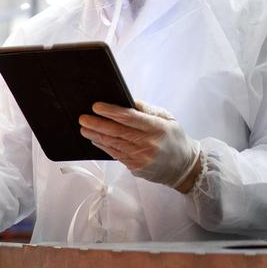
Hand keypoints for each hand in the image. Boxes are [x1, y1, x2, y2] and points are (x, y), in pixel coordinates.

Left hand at [78, 101, 200, 190]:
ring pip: (114, 144)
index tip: (96, 106)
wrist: (183, 166)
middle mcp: (148, 143)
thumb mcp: (167, 119)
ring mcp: (141, 157)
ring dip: (96, 136)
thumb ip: (147, 109)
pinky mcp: (135, 167)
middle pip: (118, 131)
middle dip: (98, 124)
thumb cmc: (174, 138)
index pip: (130, 117)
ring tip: (84, 128)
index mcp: (157, 128)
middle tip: (83, 118)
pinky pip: (115, 154)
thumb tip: (128, 100)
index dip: (111, 112)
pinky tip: (95, 139)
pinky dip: (103, 146)